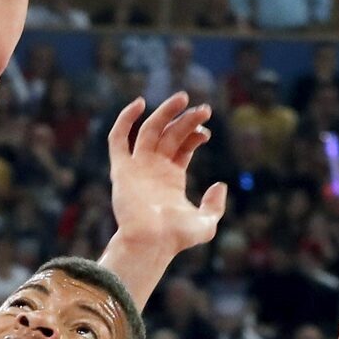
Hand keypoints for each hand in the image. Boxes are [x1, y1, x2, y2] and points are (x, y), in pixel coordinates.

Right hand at [106, 93, 227, 259]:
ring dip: (165, 112)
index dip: (194, 133)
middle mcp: (153, 169)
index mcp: (171, 178)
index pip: (182, 146)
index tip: (206, 132)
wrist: (152, 241)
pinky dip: (125, 120)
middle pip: (170, 134)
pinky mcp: (122, 169)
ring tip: (183, 97)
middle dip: (186, 119)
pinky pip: (118, 139)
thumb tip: (220, 185)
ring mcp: (137, 167)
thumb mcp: (206, 224)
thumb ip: (215, 206)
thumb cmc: (176, 238)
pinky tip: (139, 103)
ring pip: (149, 130)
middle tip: (205, 108)